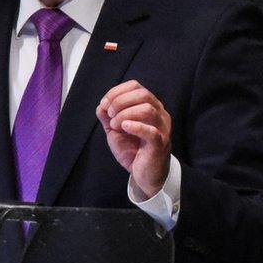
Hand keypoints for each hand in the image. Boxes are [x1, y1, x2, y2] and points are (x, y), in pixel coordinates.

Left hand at [96, 80, 171, 197]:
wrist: (145, 175)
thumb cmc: (133, 150)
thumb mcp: (116, 131)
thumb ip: (108, 117)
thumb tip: (101, 105)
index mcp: (150, 106)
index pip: (136, 86)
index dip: (117, 92)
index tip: (104, 104)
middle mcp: (159, 113)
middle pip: (143, 94)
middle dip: (120, 101)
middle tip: (110, 115)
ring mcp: (162, 128)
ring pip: (147, 109)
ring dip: (125, 114)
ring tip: (115, 125)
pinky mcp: (160, 143)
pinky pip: (151, 131)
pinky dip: (135, 126)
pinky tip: (124, 127)